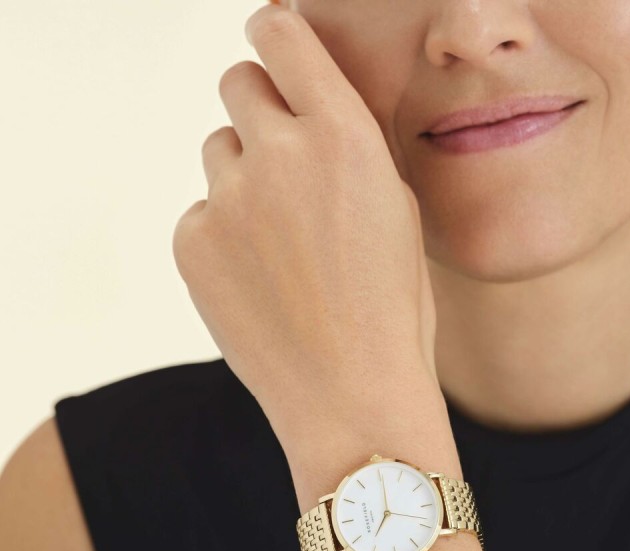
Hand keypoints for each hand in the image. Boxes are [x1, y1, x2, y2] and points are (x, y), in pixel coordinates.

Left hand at [171, 3, 439, 451]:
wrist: (353, 396)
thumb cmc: (393, 313)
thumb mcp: (398, 215)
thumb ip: (349, 151)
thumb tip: (311, 117)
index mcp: (344, 137)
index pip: (281, 34)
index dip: (276, 36)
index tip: (275, 48)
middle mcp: (279, 153)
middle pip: (238, 83)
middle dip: (261, 112)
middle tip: (284, 164)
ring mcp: (227, 198)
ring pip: (219, 151)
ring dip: (244, 177)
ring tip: (280, 242)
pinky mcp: (192, 242)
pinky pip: (202, 211)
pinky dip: (224, 233)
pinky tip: (260, 279)